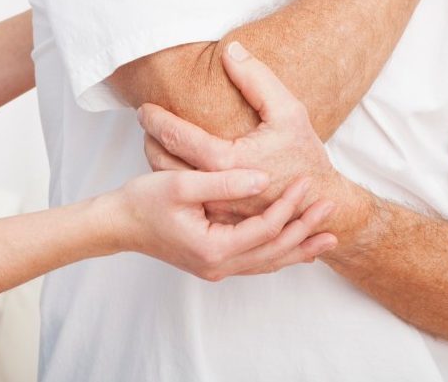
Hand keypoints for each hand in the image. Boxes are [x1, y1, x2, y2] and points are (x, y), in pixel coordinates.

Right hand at [106, 169, 336, 280]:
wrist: (117, 223)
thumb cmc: (143, 201)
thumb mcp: (182, 185)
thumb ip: (224, 183)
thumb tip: (264, 179)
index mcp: (213, 248)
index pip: (265, 230)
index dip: (289, 207)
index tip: (306, 182)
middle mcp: (219, 265)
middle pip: (274, 251)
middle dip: (304, 229)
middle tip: (330, 207)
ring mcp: (217, 267)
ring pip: (269, 261)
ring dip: (299, 247)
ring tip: (328, 236)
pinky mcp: (214, 262)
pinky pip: (256, 261)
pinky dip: (279, 253)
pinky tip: (296, 246)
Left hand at [139, 42, 341, 223]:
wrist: (319, 202)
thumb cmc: (305, 156)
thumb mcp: (289, 111)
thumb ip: (258, 79)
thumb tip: (229, 49)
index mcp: (228, 162)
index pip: (177, 138)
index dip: (156, 121)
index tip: (144, 108)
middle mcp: (217, 190)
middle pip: (164, 164)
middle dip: (150, 140)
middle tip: (144, 123)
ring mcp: (216, 210)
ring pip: (171, 185)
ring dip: (156, 160)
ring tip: (154, 140)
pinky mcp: (218, 222)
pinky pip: (186, 199)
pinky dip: (174, 181)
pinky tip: (173, 165)